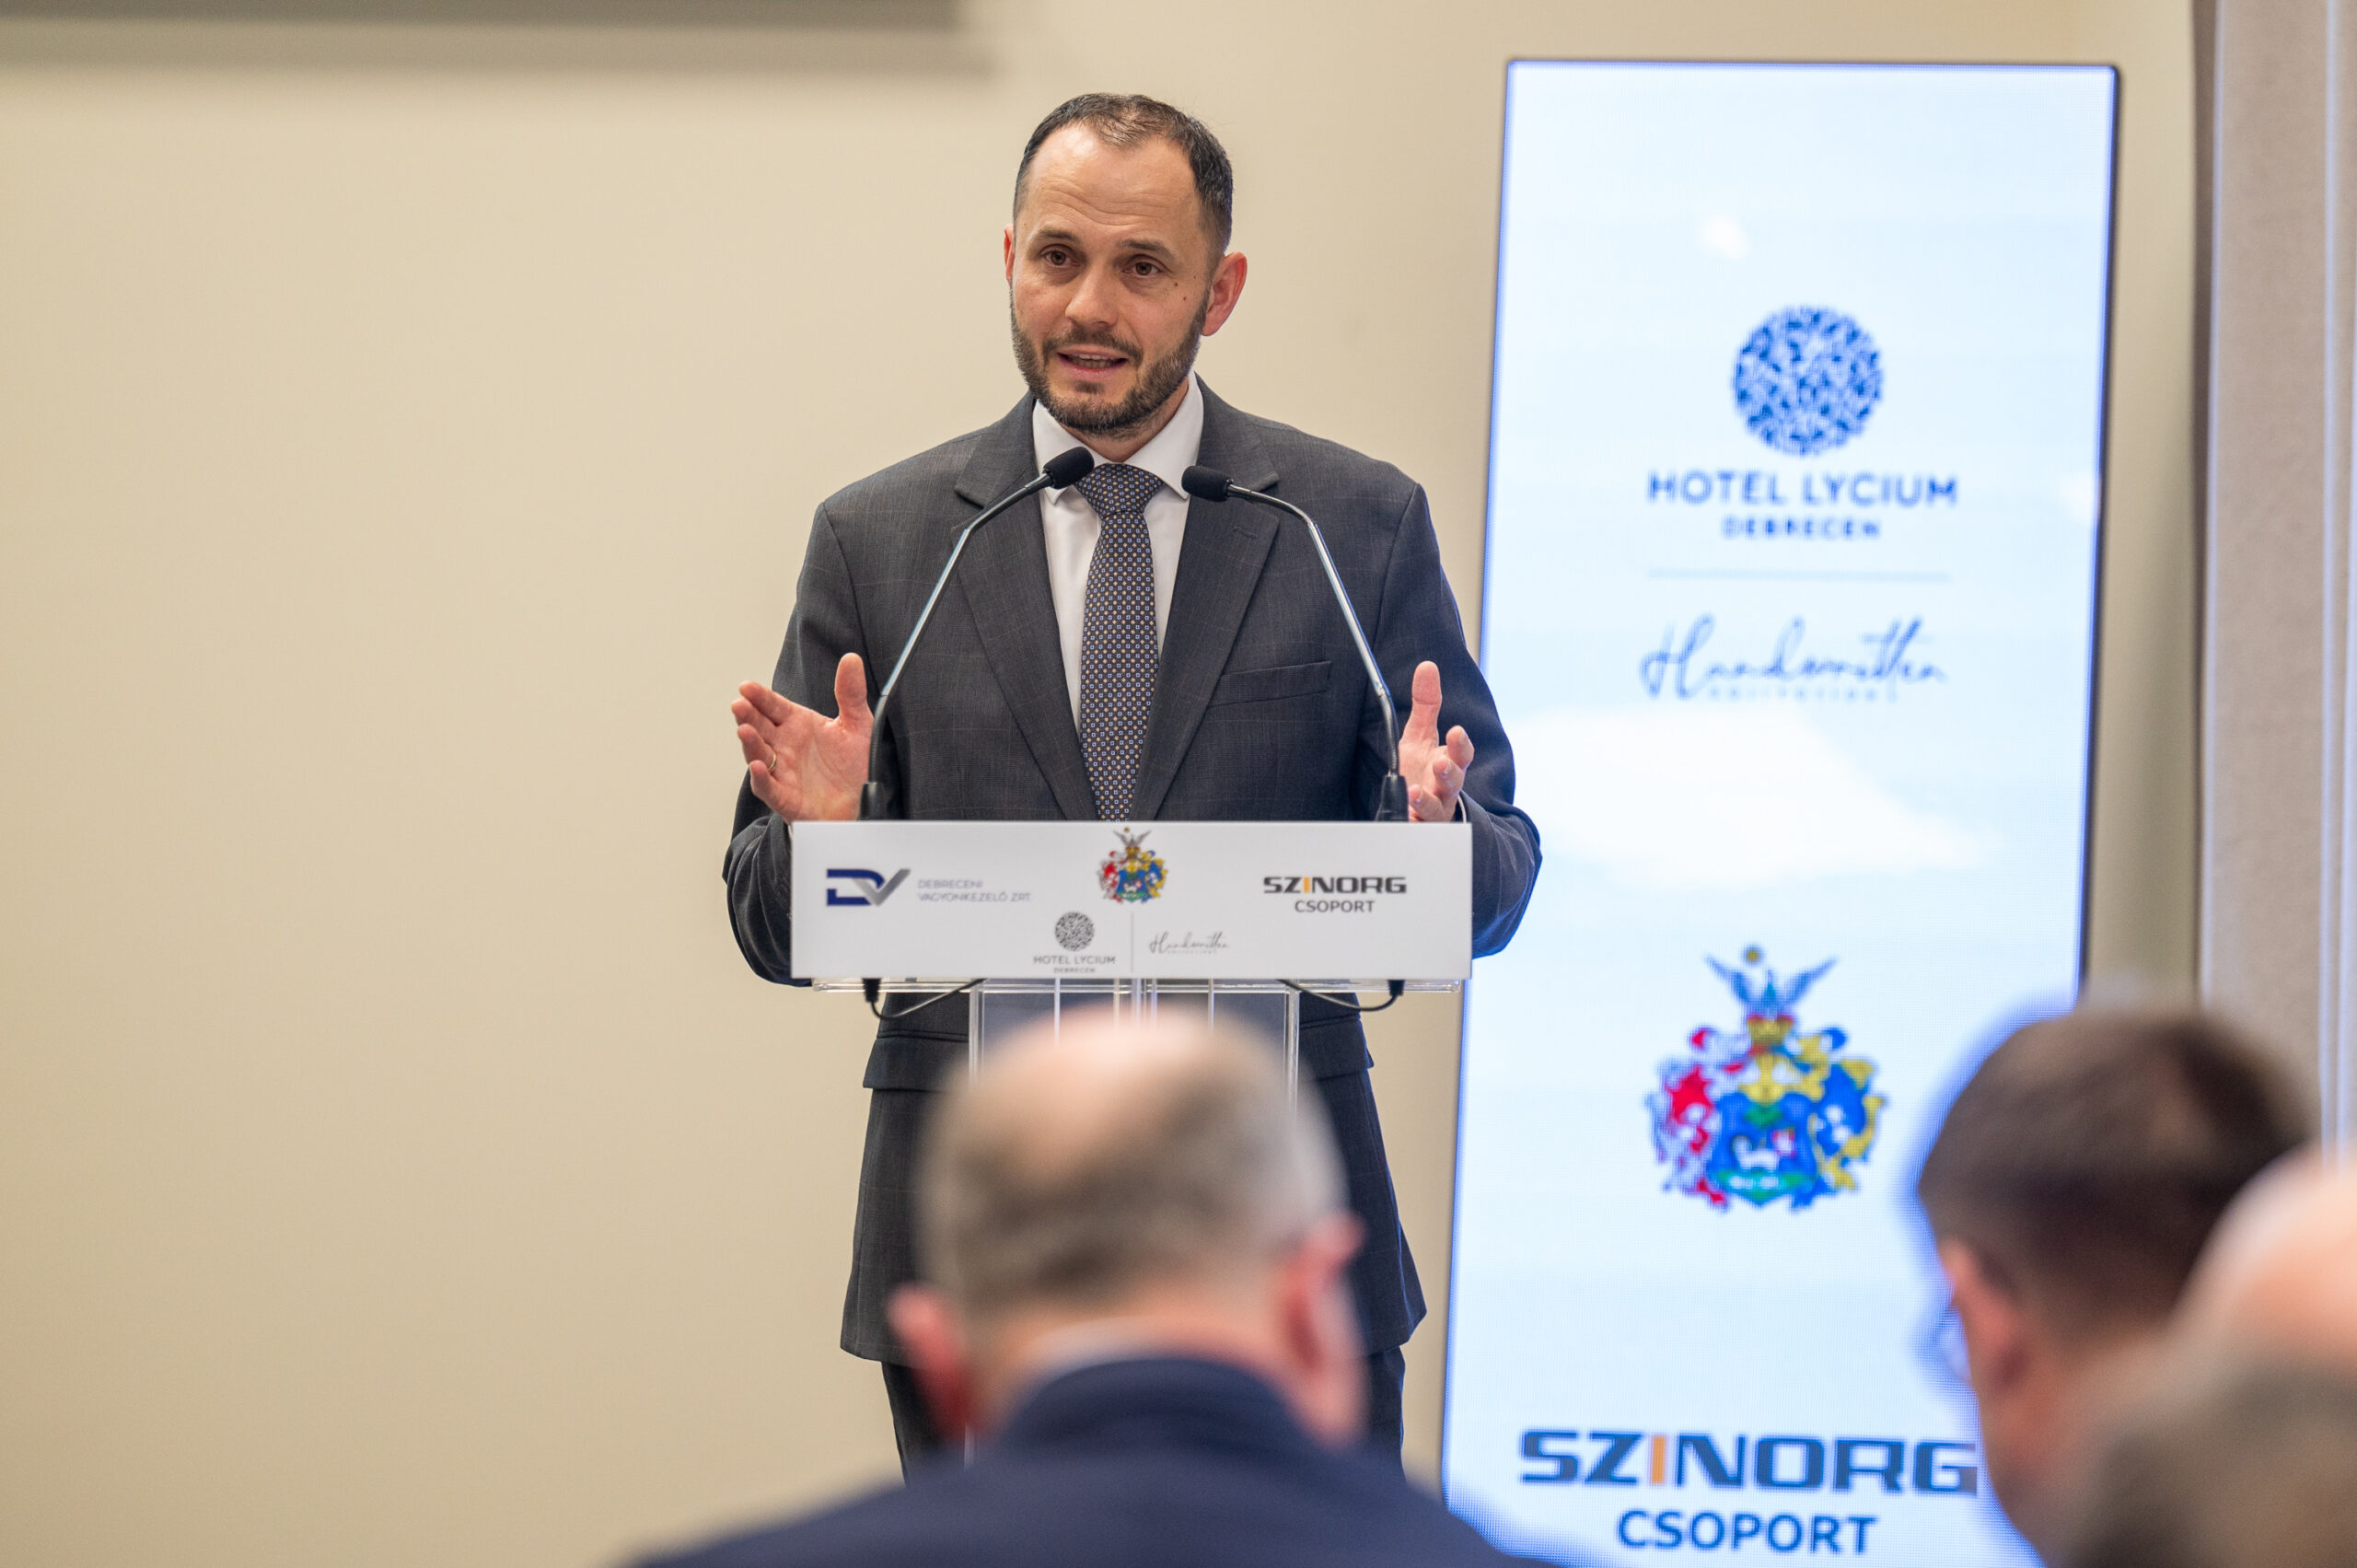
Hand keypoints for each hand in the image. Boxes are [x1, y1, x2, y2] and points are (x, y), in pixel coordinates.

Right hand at [731, 653, 871, 821]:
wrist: (862, 802)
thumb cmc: (853, 765)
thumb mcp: (857, 724)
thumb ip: (851, 693)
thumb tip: (851, 658)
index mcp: (796, 724)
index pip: (772, 706)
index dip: (759, 697)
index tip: (746, 686)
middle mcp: (784, 746)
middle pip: (759, 728)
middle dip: (748, 716)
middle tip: (739, 704)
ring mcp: (783, 772)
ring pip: (759, 756)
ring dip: (750, 744)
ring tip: (745, 731)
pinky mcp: (786, 798)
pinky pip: (770, 788)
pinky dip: (762, 779)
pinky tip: (758, 767)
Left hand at [1397, 660, 1473, 822]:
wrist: (1418, 810)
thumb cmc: (1422, 770)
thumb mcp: (1420, 736)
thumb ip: (1426, 705)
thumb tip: (1428, 667)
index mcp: (1449, 763)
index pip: (1462, 753)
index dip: (1461, 744)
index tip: (1456, 731)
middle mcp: (1445, 788)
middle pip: (1454, 781)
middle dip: (1449, 771)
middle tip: (1440, 762)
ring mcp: (1433, 811)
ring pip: (1437, 809)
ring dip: (1427, 801)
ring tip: (1414, 792)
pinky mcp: (1418, 827)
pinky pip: (1417, 829)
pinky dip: (1411, 824)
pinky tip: (1403, 818)